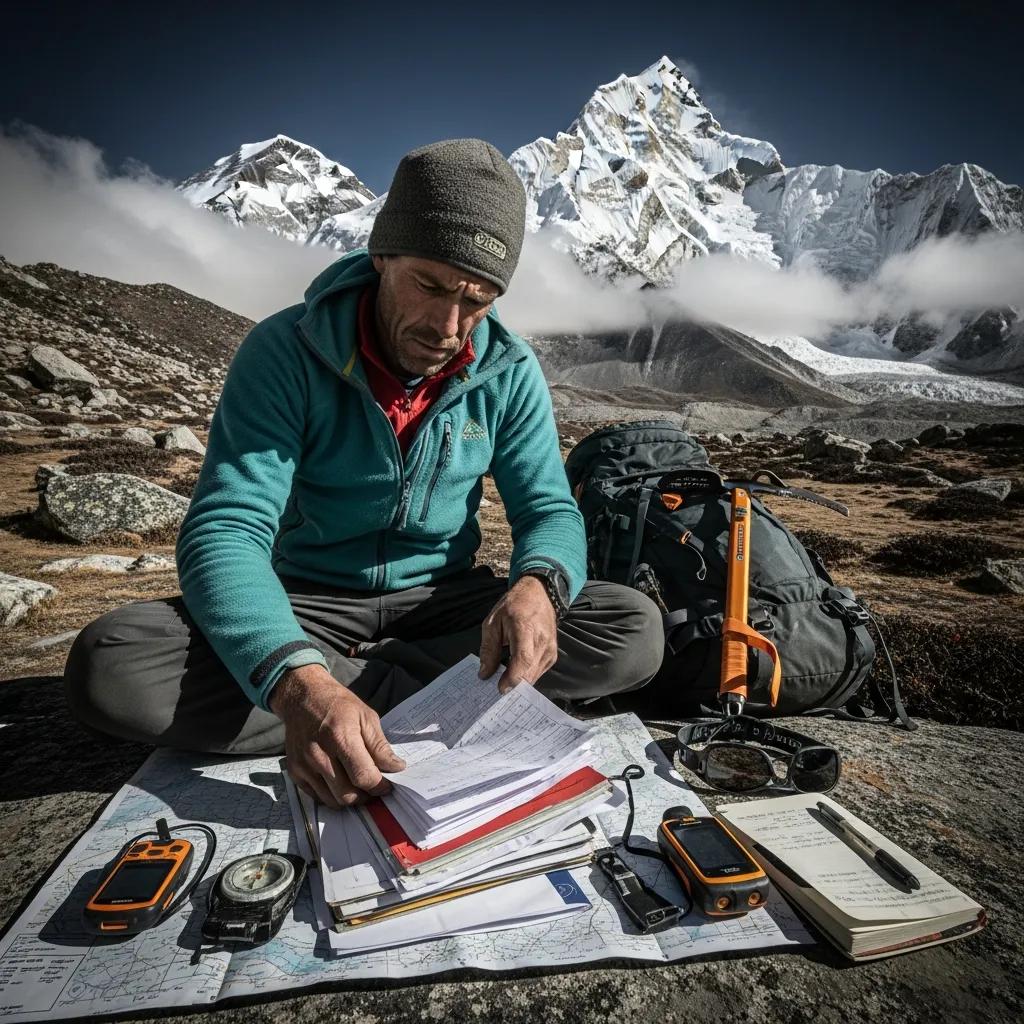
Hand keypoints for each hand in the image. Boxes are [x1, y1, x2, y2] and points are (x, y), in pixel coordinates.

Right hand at [269, 664, 405, 808]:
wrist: (303, 698)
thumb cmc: (338, 705)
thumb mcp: (366, 716)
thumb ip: (380, 746)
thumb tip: (395, 768)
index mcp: (340, 736)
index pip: (363, 776)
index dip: (379, 786)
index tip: (387, 785)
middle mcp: (319, 754)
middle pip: (347, 794)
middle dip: (366, 796)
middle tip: (374, 787)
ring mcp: (304, 765)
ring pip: (332, 800)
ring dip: (350, 799)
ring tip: (358, 786)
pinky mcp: (295, 772)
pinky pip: (317, 797)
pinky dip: (332, 796)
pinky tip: (341, 782)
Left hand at [478, 575, 558, 693]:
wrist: (539, 594)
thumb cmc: (513, 606)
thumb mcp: (493, 622)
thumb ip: (489, 649)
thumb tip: (485, 674)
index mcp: (525, 628)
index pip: (523, 659)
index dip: (512, 677)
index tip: (499, 688)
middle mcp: (542, 641)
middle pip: (529, 672)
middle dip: (512, 685)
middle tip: (495, 690)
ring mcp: (550, 648)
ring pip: (534, 676)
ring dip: (519, 682)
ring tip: (503, 681)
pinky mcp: (552, 654)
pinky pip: (538, 672)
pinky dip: (526, 676)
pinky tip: (515, 673)